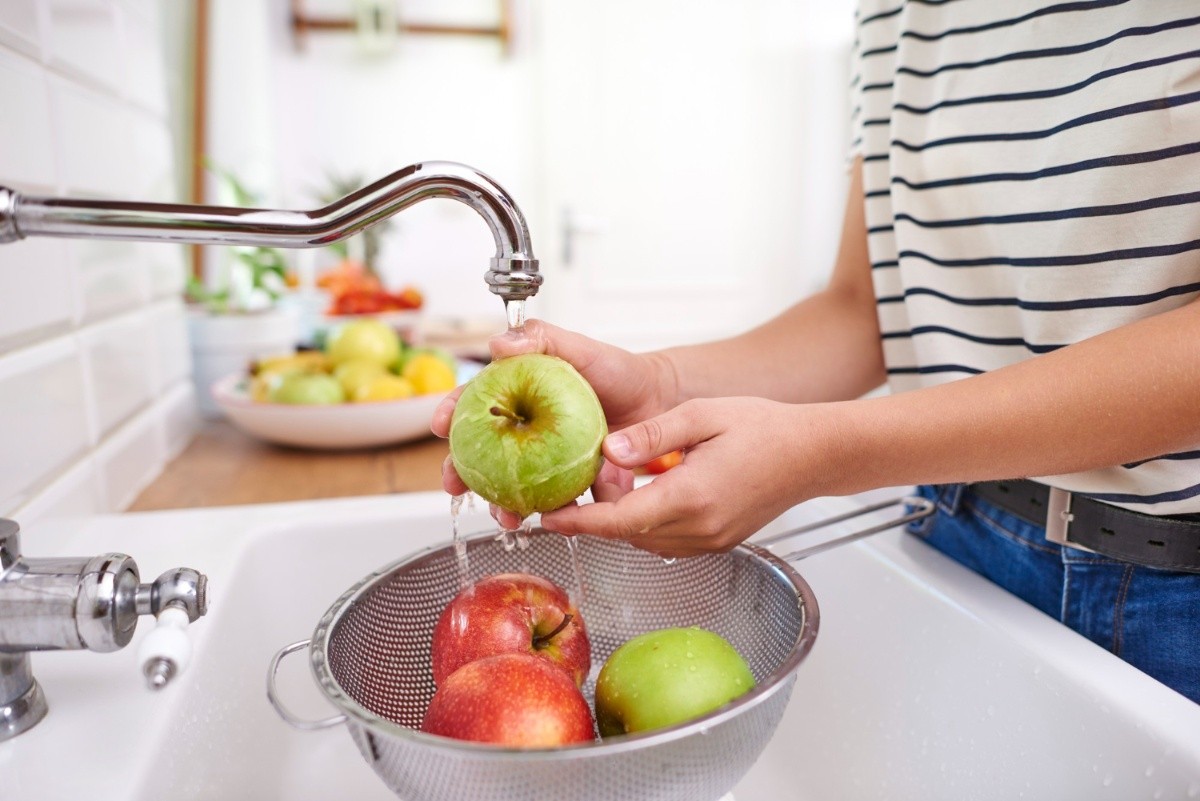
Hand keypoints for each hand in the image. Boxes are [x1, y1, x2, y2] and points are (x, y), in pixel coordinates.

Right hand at [432, 319, 675, 525]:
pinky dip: (554, 514)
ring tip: (504, 515)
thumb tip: (499, 343)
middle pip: (484, 453)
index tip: (439, 425)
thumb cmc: (617, 370)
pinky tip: (551, 520)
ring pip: (514, 486)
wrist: (658, 400)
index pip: (475, 403)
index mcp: (518, 395)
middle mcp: (526, 430)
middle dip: (462, 473)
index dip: (452, 414)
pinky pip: (558, 502)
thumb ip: (542, 338)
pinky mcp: (572, 482)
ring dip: (502, 504)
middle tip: (453, 485)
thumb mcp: (580, 349)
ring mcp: (546, 459)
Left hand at [540, 397, 843, 557]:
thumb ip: (651, 434)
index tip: (546, 517)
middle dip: (597, 511)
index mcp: (692, 496)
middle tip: (584, 477)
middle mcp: (699, 528)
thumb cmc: (764, 428)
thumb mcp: (701, 415)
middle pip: (626, 533)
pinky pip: (665, 540)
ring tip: (614, 480)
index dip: (578, 522)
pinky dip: (645, 522)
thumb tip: (608, 449)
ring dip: (622, 517)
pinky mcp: (716, 543)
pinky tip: (646, 492)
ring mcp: (709, 541)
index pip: (620, 520)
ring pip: (644, 540)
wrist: (813, 454)